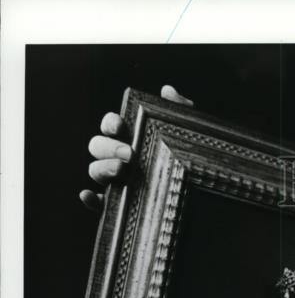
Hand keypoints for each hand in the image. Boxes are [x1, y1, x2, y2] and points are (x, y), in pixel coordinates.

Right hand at [79, 85, 193, 212]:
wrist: (203, 200)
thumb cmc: (189, 162)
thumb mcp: (187, 137)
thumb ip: (179, 112)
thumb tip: (167, 92)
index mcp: (131, 138)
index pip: (111, 125)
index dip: (111, 123)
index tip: (121, 125)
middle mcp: (118, 158)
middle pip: (98, 146)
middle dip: (108, 147)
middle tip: (129, 154)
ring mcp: (117, 182)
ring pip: (95, 170)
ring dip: (102, 168)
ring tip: (120, 170)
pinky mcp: (119, 206)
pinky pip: (98, 204)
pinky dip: (90, 199)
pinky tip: (88, 195)